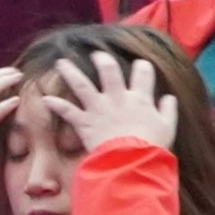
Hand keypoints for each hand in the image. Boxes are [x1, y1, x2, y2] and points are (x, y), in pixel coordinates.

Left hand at [52, 46, 180, 165]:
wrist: (132, 160)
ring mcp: (99, 109)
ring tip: (61, 62)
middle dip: (102, 60)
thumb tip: (169, 97)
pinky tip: (45, 99)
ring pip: (82, 85)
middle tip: (96, 54)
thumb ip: (168, 110)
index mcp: (140, 99)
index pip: (143, 75)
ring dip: (71, 73)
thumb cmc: (152, 146)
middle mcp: (118, 99)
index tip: (140, 64)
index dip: (142, 67)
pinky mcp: (85, 122)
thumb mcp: (167, 127)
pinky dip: (56, 105)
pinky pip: (68, 111)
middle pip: (109, 72)